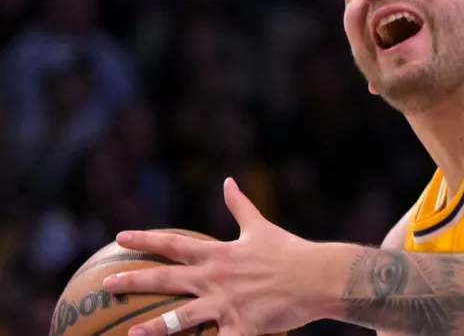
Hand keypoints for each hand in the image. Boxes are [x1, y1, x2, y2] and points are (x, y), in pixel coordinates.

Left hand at [103, 178, 323, 335]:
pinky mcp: (242, 327)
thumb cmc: (290, 251)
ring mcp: (228, 304)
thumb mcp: (261, 227)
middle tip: (106, 283)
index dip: (146, 239)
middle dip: (134, 279)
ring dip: (154, 326)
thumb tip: (228, 181)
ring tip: (130, 332)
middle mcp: (217, 278)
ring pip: (182, 317)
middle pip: (167, 278)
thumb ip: (240, 206)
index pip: (174, 244)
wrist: (319, 277)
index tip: (120, 237)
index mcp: (220, 254)